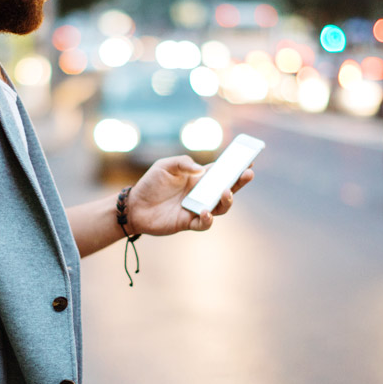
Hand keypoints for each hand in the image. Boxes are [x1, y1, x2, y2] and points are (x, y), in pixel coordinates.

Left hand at [127, 155, 252, 235]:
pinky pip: (203, 223)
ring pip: (220, 208)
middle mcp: (201, 193)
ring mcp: (197, 208)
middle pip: (227, 189)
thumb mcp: (165, 165)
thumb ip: (183, 162)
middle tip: (248, 174)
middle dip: (239, 182)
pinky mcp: (187, 222)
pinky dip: (207, 219)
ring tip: (226, 192)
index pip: (221, 171)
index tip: (248, 160)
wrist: (134, 206)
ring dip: (227, 200)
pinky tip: (205, 211)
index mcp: (199, 178)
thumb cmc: (150, 184)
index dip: (235, 167)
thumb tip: (201, 170)